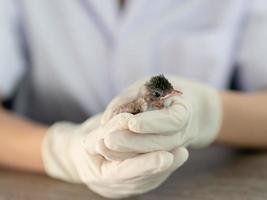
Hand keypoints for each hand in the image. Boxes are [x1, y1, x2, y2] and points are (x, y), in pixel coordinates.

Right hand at [42, 114, 188, 197]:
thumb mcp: (90, 135)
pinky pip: (151, 178)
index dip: (145, 164)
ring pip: (149, 180)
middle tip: (182, 153)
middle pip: (142, 179)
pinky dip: (164, 168)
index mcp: (100, 174)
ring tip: (183, 152)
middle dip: (163, 166)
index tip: (165, 155)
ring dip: (167, 167)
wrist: (80, 157)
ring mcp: (125, 187)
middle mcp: (114, 186)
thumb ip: (108, 129)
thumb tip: (129, 120)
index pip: (124, 172)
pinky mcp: (134, 184)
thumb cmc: (85, 143)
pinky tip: (176, 155)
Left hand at [102, 76, 221, 150]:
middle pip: (161, 142)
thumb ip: (130, 98)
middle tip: (109, 140)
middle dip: (133, 142)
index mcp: (185, 112)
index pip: (173, 120)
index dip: (152, 123)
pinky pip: (148, 155)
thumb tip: (106, 119)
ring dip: (129, 152)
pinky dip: (130, 155)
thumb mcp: (152, 85)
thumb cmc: (167, 90)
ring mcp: (174, 145)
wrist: (191, 107)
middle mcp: (182, 133)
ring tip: (105, 147)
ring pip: (153, 153)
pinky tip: (110, 153)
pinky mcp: (164, 151)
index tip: (131, 123)